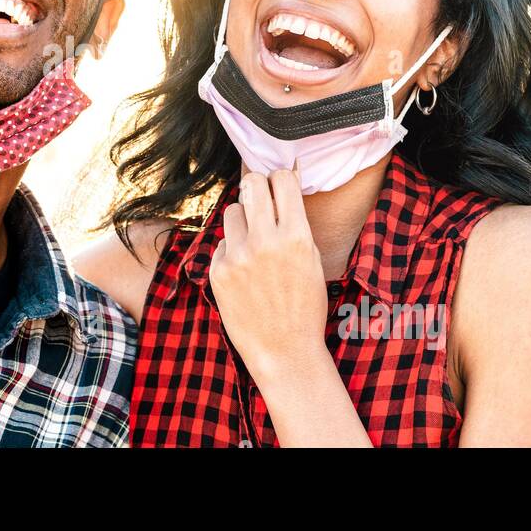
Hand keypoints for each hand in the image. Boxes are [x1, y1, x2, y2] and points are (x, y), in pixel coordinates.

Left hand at [209, 169, 327, 383]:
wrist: (285, 351)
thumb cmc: (304, 306)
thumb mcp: (312, 261)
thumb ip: (295, 226)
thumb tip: (283, 189)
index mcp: (296, 236)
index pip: (283, 179)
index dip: (281, 179)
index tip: (280, 186)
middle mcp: (265, 241)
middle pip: (252, 183)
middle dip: (257, 186)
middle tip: (260, 198)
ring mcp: (238, 256)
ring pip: (233, 210)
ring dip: (243, 220)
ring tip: (253, 243)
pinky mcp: (218, 271)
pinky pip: (222, 243)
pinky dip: (232, 252)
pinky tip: (244, 274)